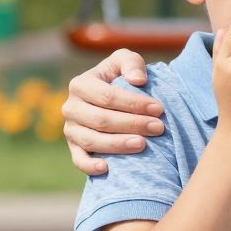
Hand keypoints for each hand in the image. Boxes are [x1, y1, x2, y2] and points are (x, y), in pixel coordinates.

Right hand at [63, 48, 163, 173]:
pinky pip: (79, 160)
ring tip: (143, 145)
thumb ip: (132, 63)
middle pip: (101, 120)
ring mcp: (71, 130)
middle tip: (158, 128)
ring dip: (118, 144)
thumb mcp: (126, 61)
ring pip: (92, 141)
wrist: (112, 100)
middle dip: (132, 124)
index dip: (133, 103)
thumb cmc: (121, 78)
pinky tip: (107, 168)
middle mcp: (71, 107)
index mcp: (80, 84)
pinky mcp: (74, 148)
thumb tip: (138, 80)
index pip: (107, 96)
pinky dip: (90, 166)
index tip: (159, 109)